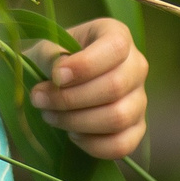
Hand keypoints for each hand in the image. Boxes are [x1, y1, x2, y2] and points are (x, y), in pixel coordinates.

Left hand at [26, 18, 147, 159]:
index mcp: (117, 35)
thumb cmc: (53, 60)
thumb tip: (60, 76)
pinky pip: (122, 145)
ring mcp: (140, 98)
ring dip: (76, 122)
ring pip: (118, 118)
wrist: (57, 84)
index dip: (85, 65)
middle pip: (115, 87)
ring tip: (51, 116)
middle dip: (70, 98)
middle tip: (40, 99)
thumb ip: (51, 57)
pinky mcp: (136, 128)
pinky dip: (92, 145)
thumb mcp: (47, 49)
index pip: (115, 48)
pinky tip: (72, 134)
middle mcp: (136, 65)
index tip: (56, 76)